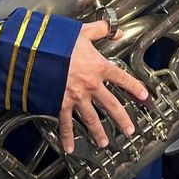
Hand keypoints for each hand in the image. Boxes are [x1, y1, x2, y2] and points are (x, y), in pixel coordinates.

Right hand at [58, 20, 147, 153]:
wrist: (35, 52)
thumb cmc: (58, 40)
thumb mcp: (82, 31)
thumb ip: (102, 30)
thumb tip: (117, 30)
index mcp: (98, 66)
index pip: (122, 78)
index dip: (134, 87)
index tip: (143, 96)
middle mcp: (90, 84)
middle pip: (111, 105)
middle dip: (122, 119)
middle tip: (130, 130)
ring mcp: (76, 96)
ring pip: (91, 119)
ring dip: (99, 132)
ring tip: (104, 143)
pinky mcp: (60, 104)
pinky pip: (65, 123)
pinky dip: (67, 137)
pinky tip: (70, 148)